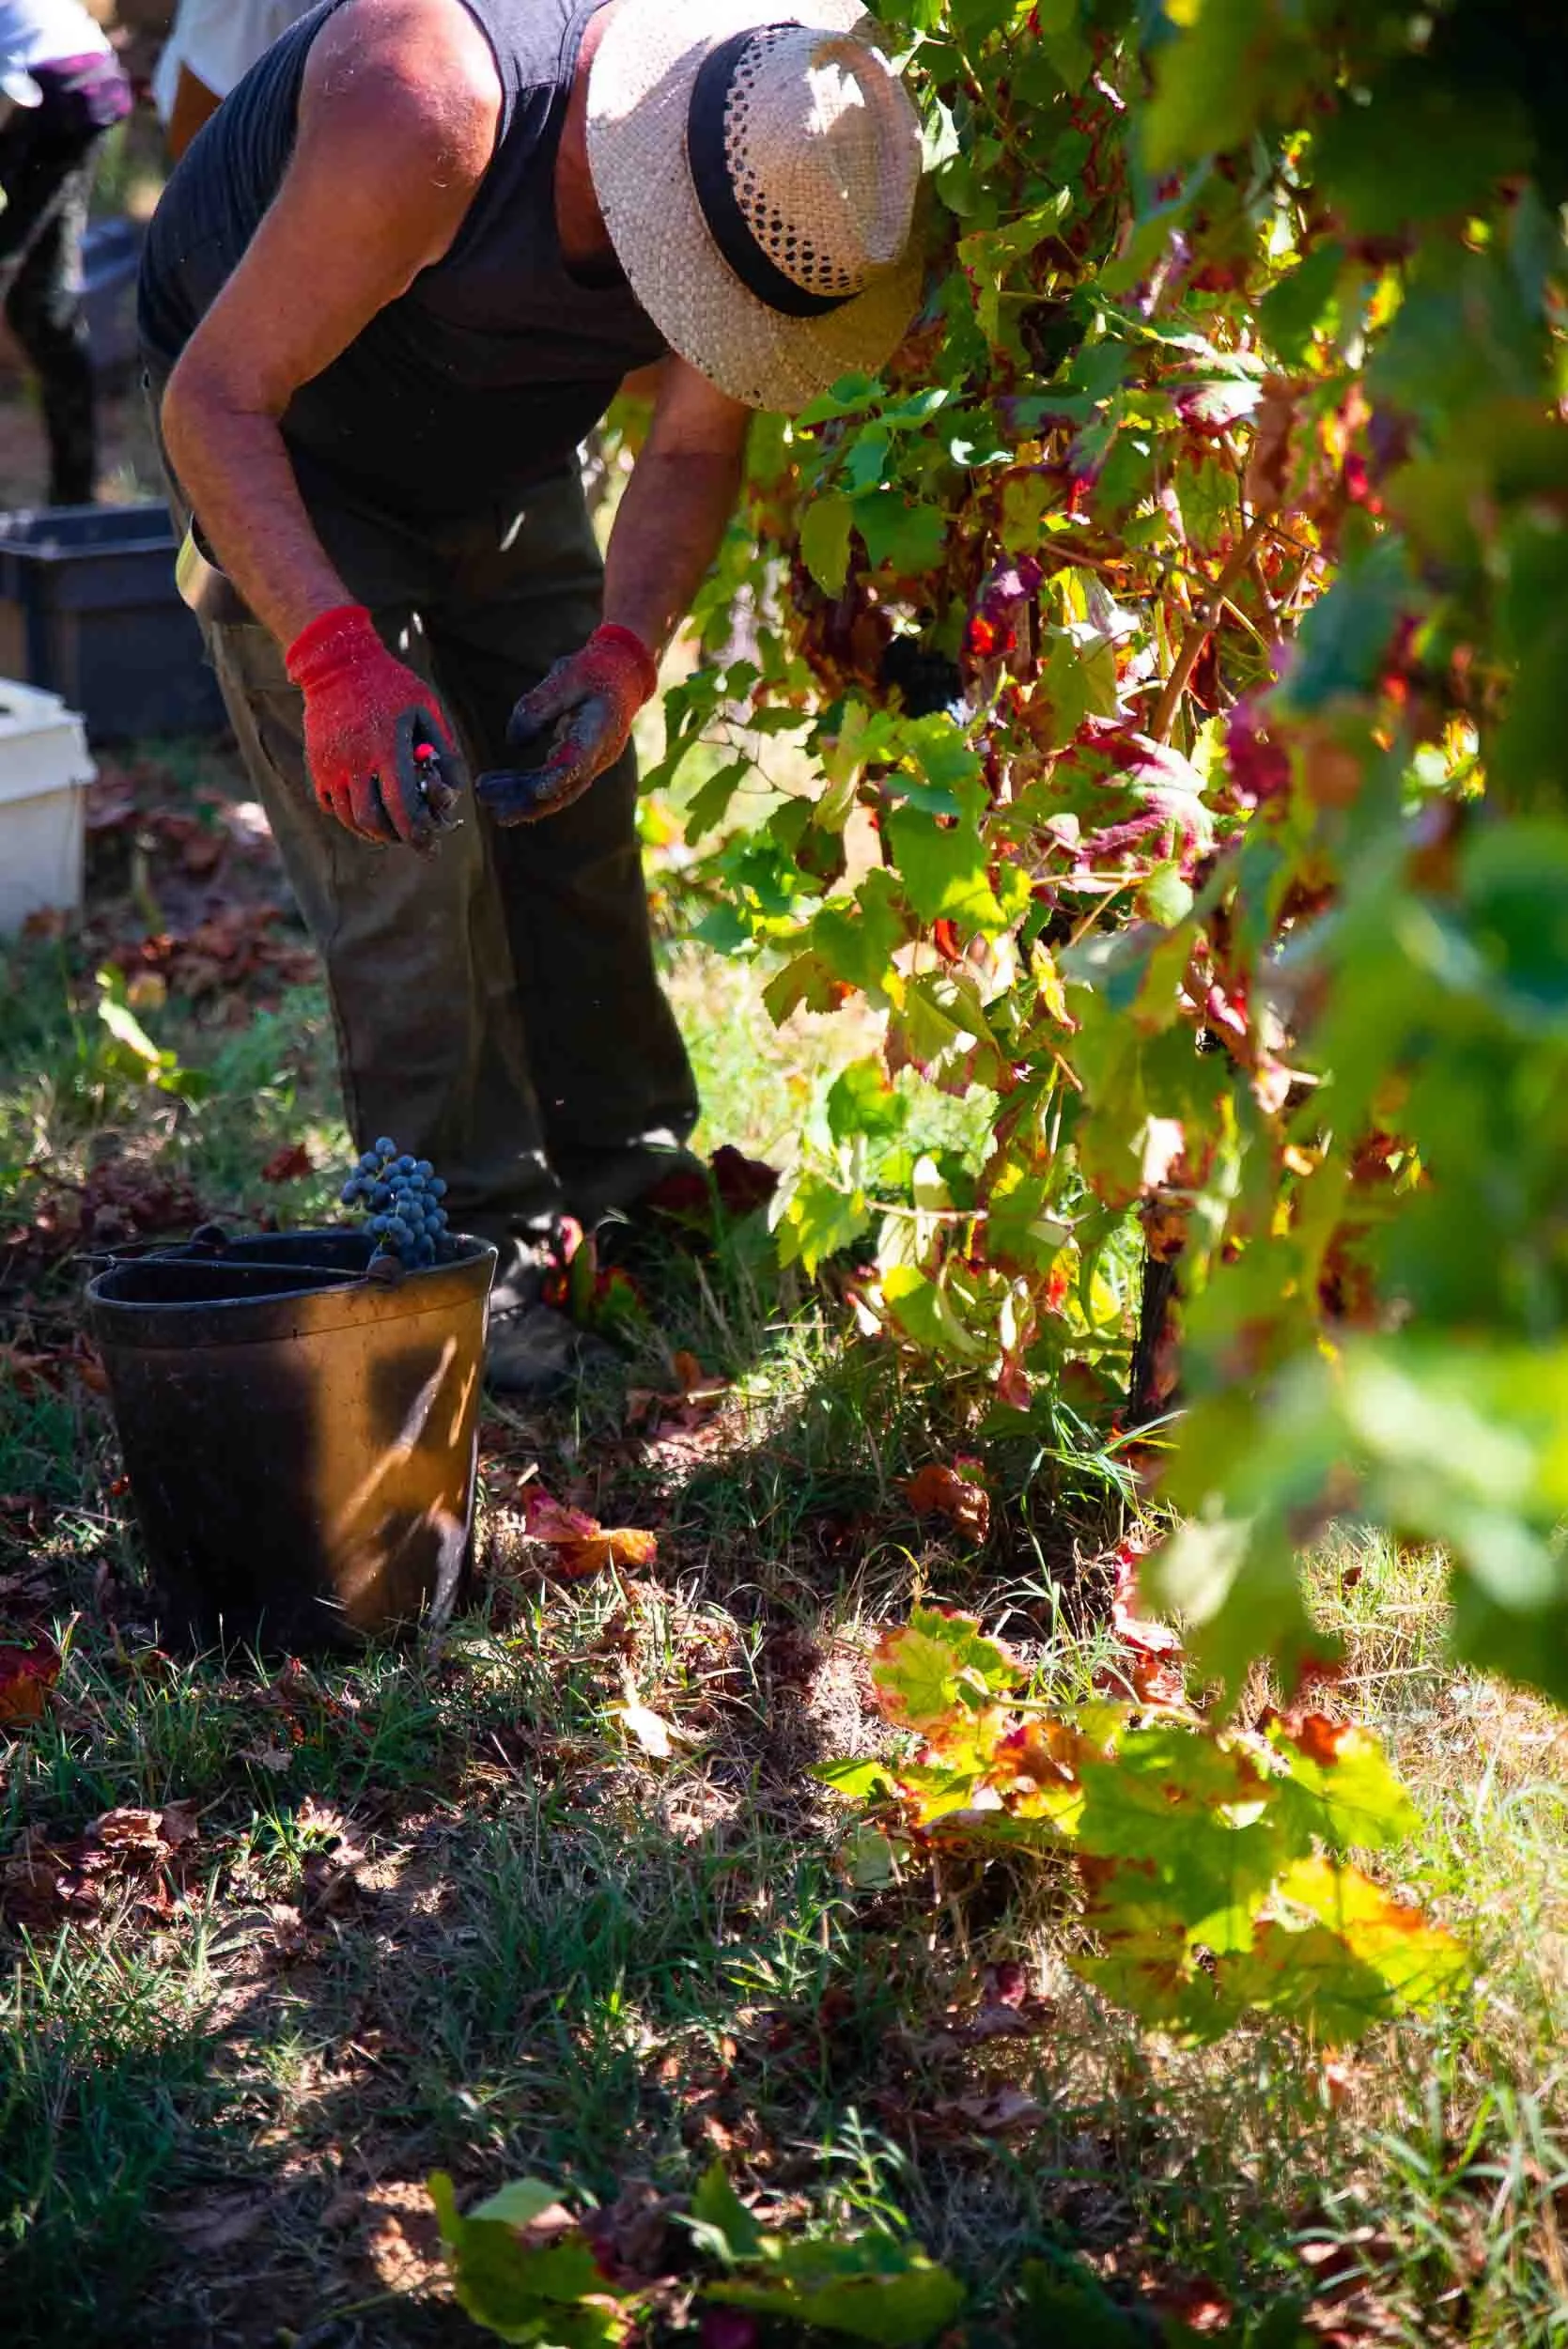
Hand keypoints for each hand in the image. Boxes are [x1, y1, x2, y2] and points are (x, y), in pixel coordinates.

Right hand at [285, 604, 463, 849]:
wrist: (337, 663)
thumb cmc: (390, 685)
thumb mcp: (426, 708)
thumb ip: (443, 749)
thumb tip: (455, 788)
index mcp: (386, 747)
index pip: (401, 805)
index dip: (415, 832)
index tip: (427, 845)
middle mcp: (355, 761)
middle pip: (372, 820)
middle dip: (394, 837)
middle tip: (408, 838)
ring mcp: (331, 764)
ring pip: (349, 817)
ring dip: (372, 831)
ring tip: (389, 829)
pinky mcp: (316, 765)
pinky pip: (330, 806)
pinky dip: (349, 816)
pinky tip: (365, 809)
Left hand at [476, 624, 657, 824]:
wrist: (623, 675)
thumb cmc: (595, 671)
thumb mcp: (566, 676)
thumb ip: (538, 705)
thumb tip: (513, 741)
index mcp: (600, 730)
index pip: (579, 761)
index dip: (558, 777)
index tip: (536, 790)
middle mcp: (599, 754)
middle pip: (564, 787)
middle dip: (528, 800)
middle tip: (492, 806)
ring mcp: (591, 762)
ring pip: (557, 790)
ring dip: (522, 798)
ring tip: (488, 801)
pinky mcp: (579, 762)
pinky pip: (554, 782)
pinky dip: (528, 789)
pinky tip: (502, 792)